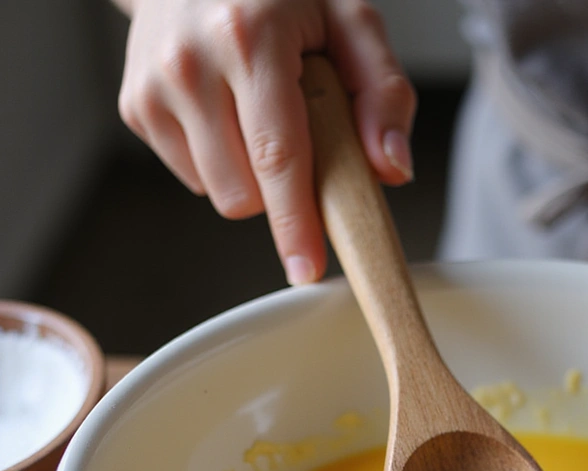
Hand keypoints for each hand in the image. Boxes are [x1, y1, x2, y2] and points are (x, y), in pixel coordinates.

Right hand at [117, 0, 415, 284]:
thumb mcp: (350, 20)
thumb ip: (384, 92)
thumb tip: (392, 167)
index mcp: (248, 37)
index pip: (278, 156)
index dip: (296, 222)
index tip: (305, 268)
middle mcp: (190, 63)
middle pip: (246, 194)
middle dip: (284, 191)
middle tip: (300, 141)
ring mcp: (154, 88)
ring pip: (221, 196)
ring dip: (252, 180)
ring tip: (259, 119)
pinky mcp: (135, 107)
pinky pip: (195, 180)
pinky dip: (222, 164)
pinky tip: (227, 116)